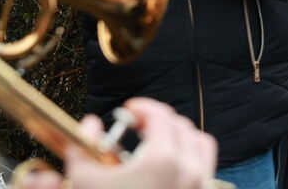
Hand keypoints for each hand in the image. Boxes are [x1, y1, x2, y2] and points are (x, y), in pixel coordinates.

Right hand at [22, 98, 217, 188]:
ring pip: (199, 144)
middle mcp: (189, 169)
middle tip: (138, 128)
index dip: (142, 107)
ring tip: (156, 144)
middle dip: (159, 121)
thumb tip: (91, 123)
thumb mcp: (86, 183)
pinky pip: (205, 167)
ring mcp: (200, 185)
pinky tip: (168, 168)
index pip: (160, 114)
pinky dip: (190, 158)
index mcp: (162, 159)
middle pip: (181, 126)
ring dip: (179, 137)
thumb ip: (82, 148)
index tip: (128, 111)